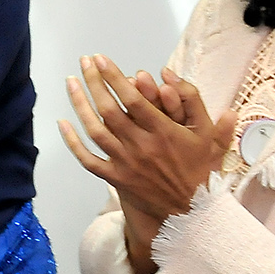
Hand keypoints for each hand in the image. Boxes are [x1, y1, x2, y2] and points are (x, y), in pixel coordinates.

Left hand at [58, 57, 234, 273]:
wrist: (191, 214)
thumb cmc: (201, 173)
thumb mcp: (212, 139)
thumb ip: (202, 108)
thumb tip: (180, 75)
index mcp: (163, 132)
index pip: (133, 98)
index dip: (114, 76)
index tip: (101, 59)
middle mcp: (141, 145)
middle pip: (109, 109)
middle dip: (94, 82)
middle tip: (84, 62)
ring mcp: (126, 163)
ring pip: (95, 130)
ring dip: (80, 104)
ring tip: (71, 83)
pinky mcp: (116, 178)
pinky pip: (88, 159)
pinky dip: (73, 142)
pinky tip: (63, 123)